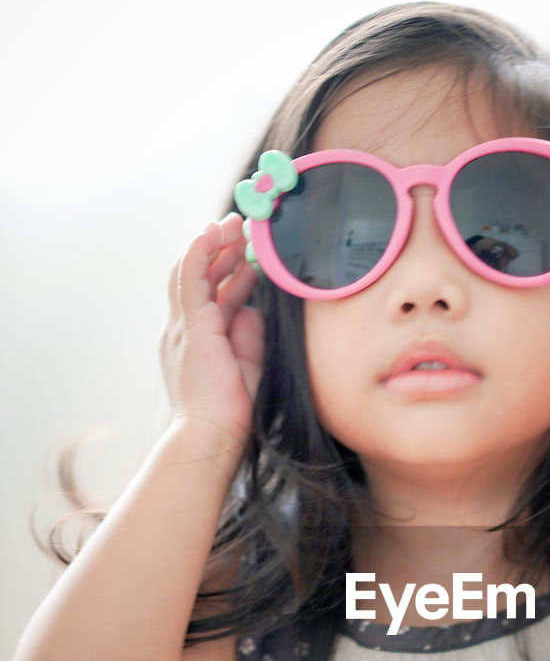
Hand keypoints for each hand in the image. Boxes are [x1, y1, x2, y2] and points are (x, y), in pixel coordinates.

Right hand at [161, 213, 264, 457]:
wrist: (213, 437)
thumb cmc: (231, 414)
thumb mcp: (248, 365)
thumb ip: (249, 335)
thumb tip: (253, 309)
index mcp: (199, 342)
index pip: (213, 296)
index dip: (231, 273)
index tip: (250, 256)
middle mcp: (186, 330)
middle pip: (199, 278)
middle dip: (221, 251)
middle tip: (242, 228)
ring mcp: (184, 327)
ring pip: (192, 271)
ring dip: (212, 244)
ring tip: (232, 223)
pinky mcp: (190, 327)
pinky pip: (190, 278)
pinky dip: (200, 251)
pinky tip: (212, 232)